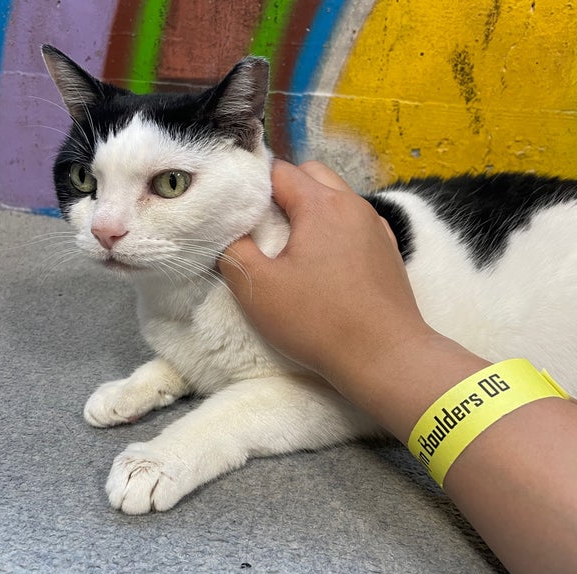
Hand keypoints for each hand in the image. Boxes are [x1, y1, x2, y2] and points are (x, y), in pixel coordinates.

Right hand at [219, 160, 480, 435]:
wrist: (384, 356)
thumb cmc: (317, 321)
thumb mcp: (258, 289)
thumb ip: (234, 251)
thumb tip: (232, 233)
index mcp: (321, 205)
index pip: (280, 171)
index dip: (254, 184)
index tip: (240, 209)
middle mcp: (353, 204)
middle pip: (313, 175)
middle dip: (285, 189)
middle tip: (266, 224)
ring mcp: (376, 226)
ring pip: (337, 197)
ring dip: (312, 208)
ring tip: (296, 244)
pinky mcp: (388, 249)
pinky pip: (356, 222)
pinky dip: (336, 227)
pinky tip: (328, 260)